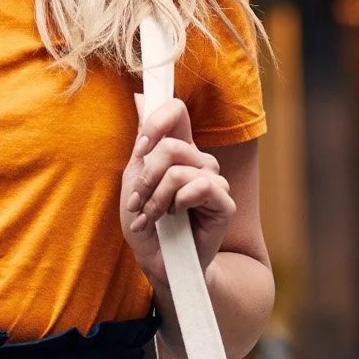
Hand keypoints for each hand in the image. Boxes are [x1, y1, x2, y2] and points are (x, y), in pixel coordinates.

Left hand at [119, 97, 236, 291]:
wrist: (158, 262)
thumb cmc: (146, 222)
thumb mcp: (134, 179)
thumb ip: (143, 142)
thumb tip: (139, 96)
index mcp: (179, 150)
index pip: (176, 110)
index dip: (156, 121)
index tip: (140, 147)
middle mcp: (199, 161)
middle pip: (170, 145)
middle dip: (146, 178)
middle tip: (138, 202)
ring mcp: (214, 181)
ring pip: (178, 169)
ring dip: (155, 198)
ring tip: (150, 216)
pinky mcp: (224, 203)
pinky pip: (199, 187)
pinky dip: (176, 204)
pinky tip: (174, 218)